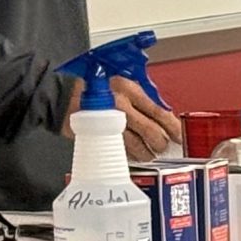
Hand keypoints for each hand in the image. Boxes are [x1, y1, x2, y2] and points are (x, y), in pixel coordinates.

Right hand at [67, 73, 186, 161]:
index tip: (179, 136)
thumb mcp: (120, 85)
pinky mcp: (99, 136)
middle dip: (160, 144)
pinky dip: (129, 156)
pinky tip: (131, 155)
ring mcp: (109, 123)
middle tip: (162, 147)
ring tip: (147, 154)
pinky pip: (121, 151)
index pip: (160, 113)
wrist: (61, 96)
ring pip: (138, 146)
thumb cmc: (92, 89)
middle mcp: (121, 106)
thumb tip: (163, 117)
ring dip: (146, 153)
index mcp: (130, 90)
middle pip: (152, 133)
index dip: (173, 128)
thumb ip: (141, 100)